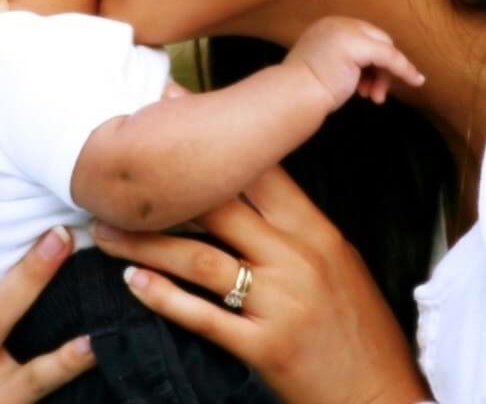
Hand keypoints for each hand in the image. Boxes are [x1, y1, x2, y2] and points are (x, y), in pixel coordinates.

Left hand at [91, 165, 430, 403]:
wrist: (380, 395)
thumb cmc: (358, 328)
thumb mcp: (339, 262)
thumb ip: (295, 226)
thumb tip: (249, 186)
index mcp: (316, 231)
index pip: (259, 173)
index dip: (213, 143)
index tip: (172, 111)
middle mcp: (297, 259)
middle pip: (218, 207)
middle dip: (162, 190)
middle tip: (116, 174)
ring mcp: (281, 302)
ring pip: (200, 259)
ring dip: (145, 245)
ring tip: (105, 233)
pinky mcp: (266, 347)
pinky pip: (204, 317)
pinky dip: (164, 299)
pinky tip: (133, 284)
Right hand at [283, 16, 424, 108]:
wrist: (293, 96)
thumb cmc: (304, 90)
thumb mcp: (327, 67)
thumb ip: (347, 62)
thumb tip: (373, 70)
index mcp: (326, 26)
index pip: (363, 38)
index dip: (372, 63)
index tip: (369, 87)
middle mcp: (336, 23)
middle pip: (376, 42)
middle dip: (381, 71)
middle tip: (374, 95)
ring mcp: (346, 31)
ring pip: (384, 50)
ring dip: (383, 77)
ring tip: (373, 98)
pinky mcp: (357, 45)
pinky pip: (390, 57)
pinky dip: (404, 70)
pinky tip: (415, 81)